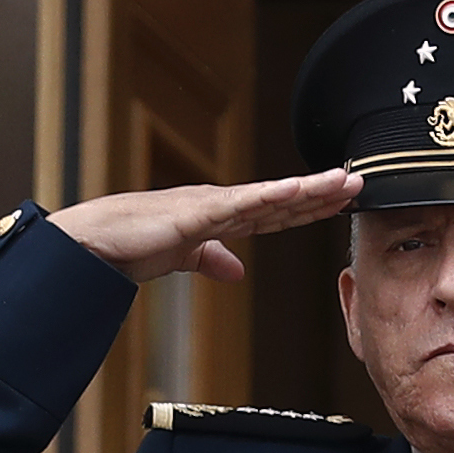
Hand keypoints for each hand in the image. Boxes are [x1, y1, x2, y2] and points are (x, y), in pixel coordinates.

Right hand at [46, 168, 359, 283]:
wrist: (93, 243)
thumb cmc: (129, 245)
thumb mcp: (181, 258)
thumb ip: (209, 260)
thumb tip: (234, 271)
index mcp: (218, 218)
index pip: (274, 213)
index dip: (308, 207)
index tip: (339, 201)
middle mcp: (221, 205)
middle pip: (281, 201)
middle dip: (321, 193)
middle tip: (360, 182)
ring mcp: (211, 205)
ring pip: (271, 197)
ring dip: (309, 190)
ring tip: (344, 182)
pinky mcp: (197, 212)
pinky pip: (242, 204)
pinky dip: (272, 195)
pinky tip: (298, 189)